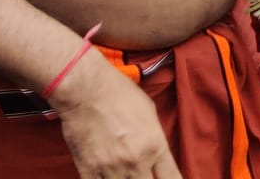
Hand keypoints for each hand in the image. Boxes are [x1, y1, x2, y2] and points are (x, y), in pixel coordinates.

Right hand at [51, 49, 181, 177]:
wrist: (87, 90)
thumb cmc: (119, 94)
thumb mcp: (150, 113)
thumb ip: (155, 138)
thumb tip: (157, 155)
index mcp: (154, 145)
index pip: (172, 178)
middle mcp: (135, 161)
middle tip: (143, 174)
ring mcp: (111, 168)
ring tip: (125, 174)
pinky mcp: (88, 170)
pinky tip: (106, 176)